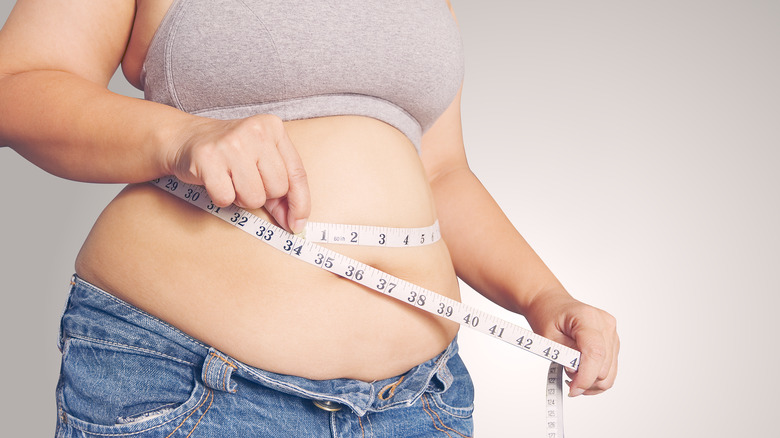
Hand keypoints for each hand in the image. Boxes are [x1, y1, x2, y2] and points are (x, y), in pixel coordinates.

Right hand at [166, 114, 309, 232]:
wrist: (186, 138)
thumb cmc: (231, 154)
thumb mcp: (262, 163)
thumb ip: (281, 192)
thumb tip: (295, 224)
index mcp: (274, 128)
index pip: (297, 173)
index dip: (300, 203)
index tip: (298, 224)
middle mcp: (255, 131)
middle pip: (277, 189)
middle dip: (263, 195)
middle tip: (245, 180)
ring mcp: (231, 143)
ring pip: (254, 198)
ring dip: (241, 198)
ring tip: (231, 180)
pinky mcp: (208, 158)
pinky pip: (226, 199)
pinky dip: (222, 198)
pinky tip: (216, 180)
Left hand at [525, 291, 618, 396]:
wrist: (552, 304)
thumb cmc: (547, 316)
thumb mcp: (546, 335)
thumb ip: (563, 354)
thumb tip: (576, 373)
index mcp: (587, 317)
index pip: (595, 352)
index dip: (586, 376)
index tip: (573, 389)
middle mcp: (605, 324)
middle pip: (604, 367)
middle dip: (584, 379)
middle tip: (564, 374)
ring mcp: (612, 333)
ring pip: (609, 374)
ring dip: (590, 381)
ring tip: (571, 373)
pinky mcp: (613, 342)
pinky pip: (610, 370)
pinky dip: (595, 378)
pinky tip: (581, 374)